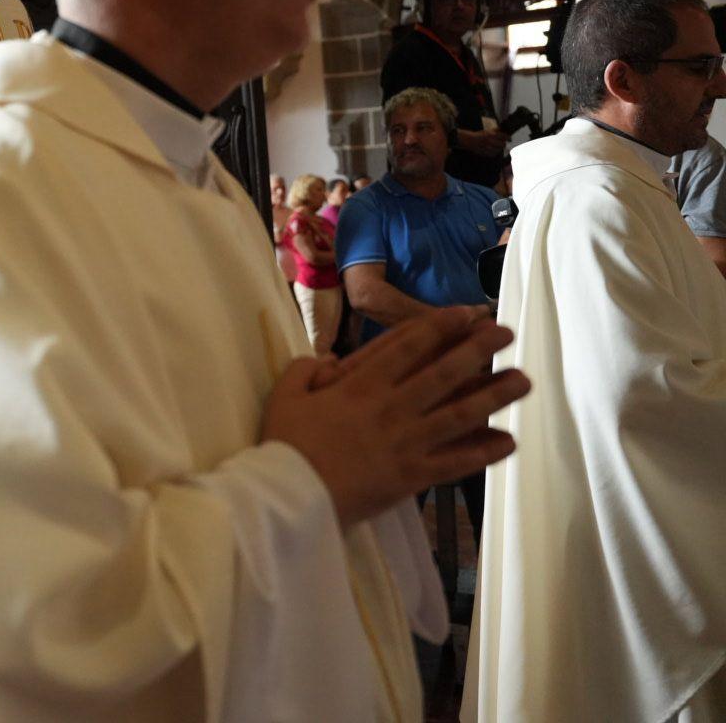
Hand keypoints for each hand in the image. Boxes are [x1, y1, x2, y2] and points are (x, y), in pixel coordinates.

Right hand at [261, 307, 529, 527]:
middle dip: (478, 350)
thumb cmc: (285, 444)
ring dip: (494, 396)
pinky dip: (483, 453)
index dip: (440, 326)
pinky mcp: (411, 477)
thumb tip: (327, 362)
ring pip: (460, 414)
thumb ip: (306, 371)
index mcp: (360, 385)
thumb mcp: (286, 395)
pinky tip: (509, 442)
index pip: (408, 347)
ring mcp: (406, 442)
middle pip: (444, 373)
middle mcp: (391, 407)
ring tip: (523, 381)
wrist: (291, 495)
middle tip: (506, 334)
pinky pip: (455, 463)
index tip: (466, 313)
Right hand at [458, 128, 507, 156]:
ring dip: (499, 149)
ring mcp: (488, 147)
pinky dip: (495, 153)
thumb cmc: (479, 135)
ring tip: (497, 147)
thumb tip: (503, 129)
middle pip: (503, 144)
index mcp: (492, 134)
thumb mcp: (487, 131)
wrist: (470, 140)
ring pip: (499, 150)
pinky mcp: (485, 152)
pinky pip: (494, 154)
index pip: (504, 136)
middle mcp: (490, 141)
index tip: (510, 139)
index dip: (508, 138)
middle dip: (503, 144)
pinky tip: (493, 150)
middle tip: (503, 143)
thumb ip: (496, 130)